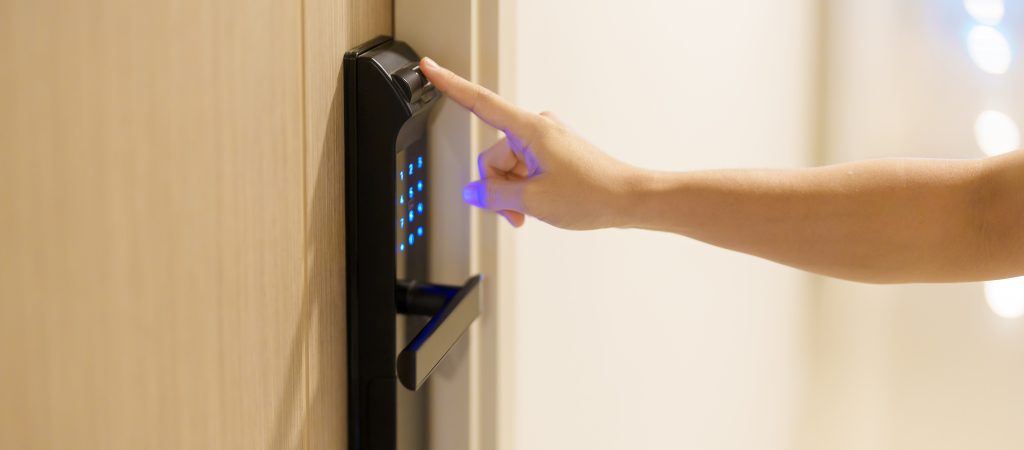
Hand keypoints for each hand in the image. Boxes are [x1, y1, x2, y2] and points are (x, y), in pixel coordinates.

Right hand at [419, 57, 639, 229]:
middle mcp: (537, 128)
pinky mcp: (552, 152)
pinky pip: (524, 170)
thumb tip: (473, 192)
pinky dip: (524, 191)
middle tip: (517, 213)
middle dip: (497, 188)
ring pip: (508, 168)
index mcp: (530, 129)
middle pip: (493, 157)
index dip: (449, 85)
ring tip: (532, 212)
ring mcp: (545, 140)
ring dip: (512, 194)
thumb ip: (494, 195)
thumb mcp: (533, 200)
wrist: (629, 199)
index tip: (428, 67)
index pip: (479, 102)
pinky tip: (538, 205)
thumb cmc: (594, 193)